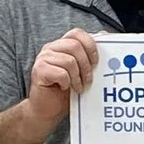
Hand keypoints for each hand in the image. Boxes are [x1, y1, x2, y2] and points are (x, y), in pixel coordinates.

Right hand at [0, 29, 100, 143]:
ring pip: (69, 61)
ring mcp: (42, 58)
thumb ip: (90, 55)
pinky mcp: (38, 70)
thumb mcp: (82, 72)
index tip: (96, 62)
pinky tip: (65, 88)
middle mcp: (50, 48)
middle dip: (86, 65)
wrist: (47, 110)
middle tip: (88, 80)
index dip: (90, 45)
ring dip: (77, 77)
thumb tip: (105, 36)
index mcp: (61, 45)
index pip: (77, 33)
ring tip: (77, 87)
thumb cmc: (65, 91)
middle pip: (74, 45)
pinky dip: (67, 83)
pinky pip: (61, 73)